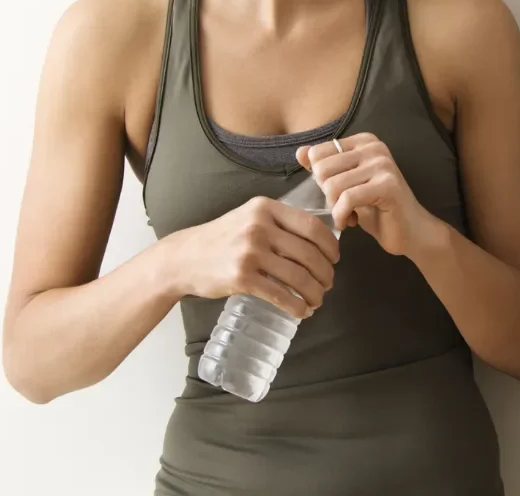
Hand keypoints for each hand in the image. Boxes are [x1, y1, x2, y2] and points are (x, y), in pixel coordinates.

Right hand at [164, 197, 339, 318]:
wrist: (183, 258)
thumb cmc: (223, 238)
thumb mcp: (250, 217)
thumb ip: (279, 222)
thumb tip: (318, 237)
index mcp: (266, 208)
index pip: (312, 225)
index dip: (330, 245)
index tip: (335, 258)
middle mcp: (259, 227)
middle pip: (309, 253)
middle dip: (325, 272)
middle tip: (328, 283)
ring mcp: (249, 252)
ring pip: (298, 276)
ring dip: (315, 291)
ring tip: (317, 299)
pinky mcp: (241, 278)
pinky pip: (279, 294)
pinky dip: (296, 306)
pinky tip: (302, 311)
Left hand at [297, 133, 444, 258]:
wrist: (411, 232)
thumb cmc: (376, 209)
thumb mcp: (345, 184)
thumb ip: (324, 167)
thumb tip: (300, 152)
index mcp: (364, 142)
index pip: (317, 153)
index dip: (320, 179)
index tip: (337, 192)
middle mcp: (374, 147)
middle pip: (322, 169)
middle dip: (327, 195)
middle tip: (342, 206)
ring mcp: (383, 165)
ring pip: (332, 186)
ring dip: (334, 208)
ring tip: (348, 215)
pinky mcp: (387, 186)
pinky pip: (347, 199)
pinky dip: (342, 216)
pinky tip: (350, 222)